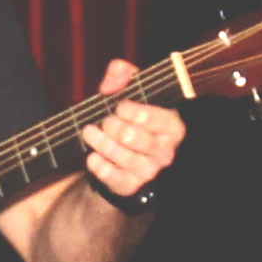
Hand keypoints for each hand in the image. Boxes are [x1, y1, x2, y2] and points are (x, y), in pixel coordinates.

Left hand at [80, 63, 183, 206]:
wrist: (126, 157)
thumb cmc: (132, 117)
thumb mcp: (132, 89)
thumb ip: (123, 73)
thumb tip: (110, 84)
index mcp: (173, 127)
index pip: (156, 119)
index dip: (133, 111)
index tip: (119, 107)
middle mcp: (166, 152)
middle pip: (134, 137)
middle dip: (113, 126)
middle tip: (105, 121)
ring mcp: (150, 172)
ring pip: (121, 156)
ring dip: (100, 142)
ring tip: (89, 132)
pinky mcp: (131, 187)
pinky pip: (112, 176)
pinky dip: (98, 165)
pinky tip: (92, 156)